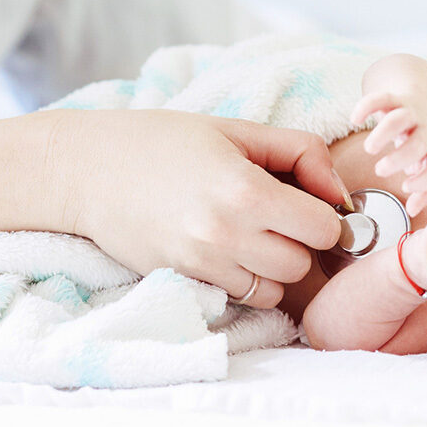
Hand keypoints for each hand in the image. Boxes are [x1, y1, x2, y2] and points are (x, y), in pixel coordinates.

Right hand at [38, 109, 347, 307]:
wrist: (86, 169)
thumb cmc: (163, 141)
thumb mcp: (236, 130)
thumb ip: (300, 152)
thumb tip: (340, 194)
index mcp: (245, 189)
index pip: (324, 228)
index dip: (324, 215)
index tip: (307, 203)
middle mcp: (225, 233)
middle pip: (302, 265)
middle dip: (299, 243)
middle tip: (277, 218)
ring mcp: (201, 264)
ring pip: (274, 289)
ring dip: (273, 268)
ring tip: (250, 236)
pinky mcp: (181, 280)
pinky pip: (239, 297)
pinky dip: (243, 280)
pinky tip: (225, 251)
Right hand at [351, 90, 426, 215]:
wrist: (418, 88)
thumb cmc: (418, 133)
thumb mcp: (424, 159)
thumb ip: (422, 186)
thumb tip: (413, 211)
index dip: (425, 180)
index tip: (404, 186)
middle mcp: (425, 129)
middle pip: (421, 142)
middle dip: (400, 159)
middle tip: (380, 170)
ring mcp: (410, 111)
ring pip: (400, 119)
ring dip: (384, 134)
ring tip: (369, 149)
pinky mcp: (393, 96)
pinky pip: (381, 97)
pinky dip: (366, 107)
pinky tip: (356, 119)